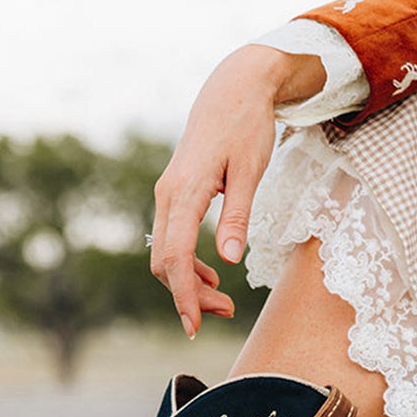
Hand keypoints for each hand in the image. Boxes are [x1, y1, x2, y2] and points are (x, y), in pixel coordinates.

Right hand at [151, 44, 324, 336]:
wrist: (233, 89)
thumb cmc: (246, 126)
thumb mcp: (249, 171)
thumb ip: (237, 216)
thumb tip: (228, 260)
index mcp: (184, 192)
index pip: (175, 257)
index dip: (183, 296)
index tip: (194, 327)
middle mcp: (167, 196)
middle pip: (166, 262)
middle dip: (190, 295)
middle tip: (227, 314)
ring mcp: (168, 195)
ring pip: (167, 254)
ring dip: (190, 283)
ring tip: (225, 304)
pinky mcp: (175, 195)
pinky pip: (172, 239)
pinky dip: (189, 264)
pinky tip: (213, 275)